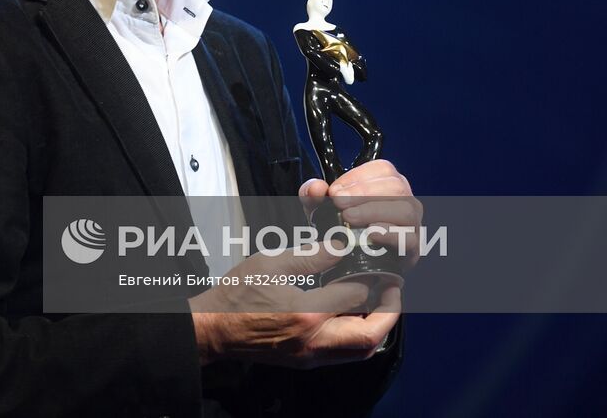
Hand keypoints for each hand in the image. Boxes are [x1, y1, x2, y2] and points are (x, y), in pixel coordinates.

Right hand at [189, 243, 400, 368]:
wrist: (213, 329)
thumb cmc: (236, 294)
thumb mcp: (271, 263)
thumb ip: (311, 255)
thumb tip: (342, 245)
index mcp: (305, 313)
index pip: (356, 296)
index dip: (370, 278)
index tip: (374, 263)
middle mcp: (313, 341)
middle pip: (370, 336)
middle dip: (390, 312)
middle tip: (393, 289)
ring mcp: (311, 356)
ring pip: (361, 350)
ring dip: (377, 327)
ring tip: (379, 302)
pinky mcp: (306, 361)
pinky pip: (345, 355)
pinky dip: (359, 337)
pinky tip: (354, 315)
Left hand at [301, 159, 422, 267]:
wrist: (346, 263)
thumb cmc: (339, 229)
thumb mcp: (321, 209)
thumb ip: (313, 195)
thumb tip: (316, 187)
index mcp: (386, 184)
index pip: (382, 169)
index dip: (358, 177)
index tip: (335, 191)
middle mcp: (404, 201)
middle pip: (396, 186)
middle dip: (365, 193)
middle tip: (339, 203)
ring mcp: (411, 225)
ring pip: (405, 210)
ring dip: (375, 211)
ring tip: (349, 218)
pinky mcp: (411, 250)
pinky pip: (409, 239)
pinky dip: (390, 234)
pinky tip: (371, 234)